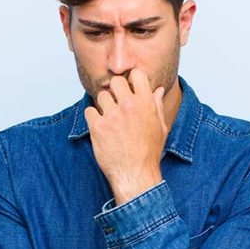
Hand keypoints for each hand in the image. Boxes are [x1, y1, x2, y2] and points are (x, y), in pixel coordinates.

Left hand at [85, 68, 169, 204]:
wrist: (135, 174)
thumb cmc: (148, 153)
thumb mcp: (160, 128)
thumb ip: (156, 106)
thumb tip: (157, 90)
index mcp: (146, 103)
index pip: (136, 74)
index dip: (131, 79)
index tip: (129, 88)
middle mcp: (129, 106)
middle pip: (115, 82)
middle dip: (115, 91)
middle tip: (116, 104)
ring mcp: (112, 116)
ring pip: (101, 96)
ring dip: (103, 106)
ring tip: (109, 120)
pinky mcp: (98, 127)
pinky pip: (89, 111)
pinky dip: (93, 118)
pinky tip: (100, 127)